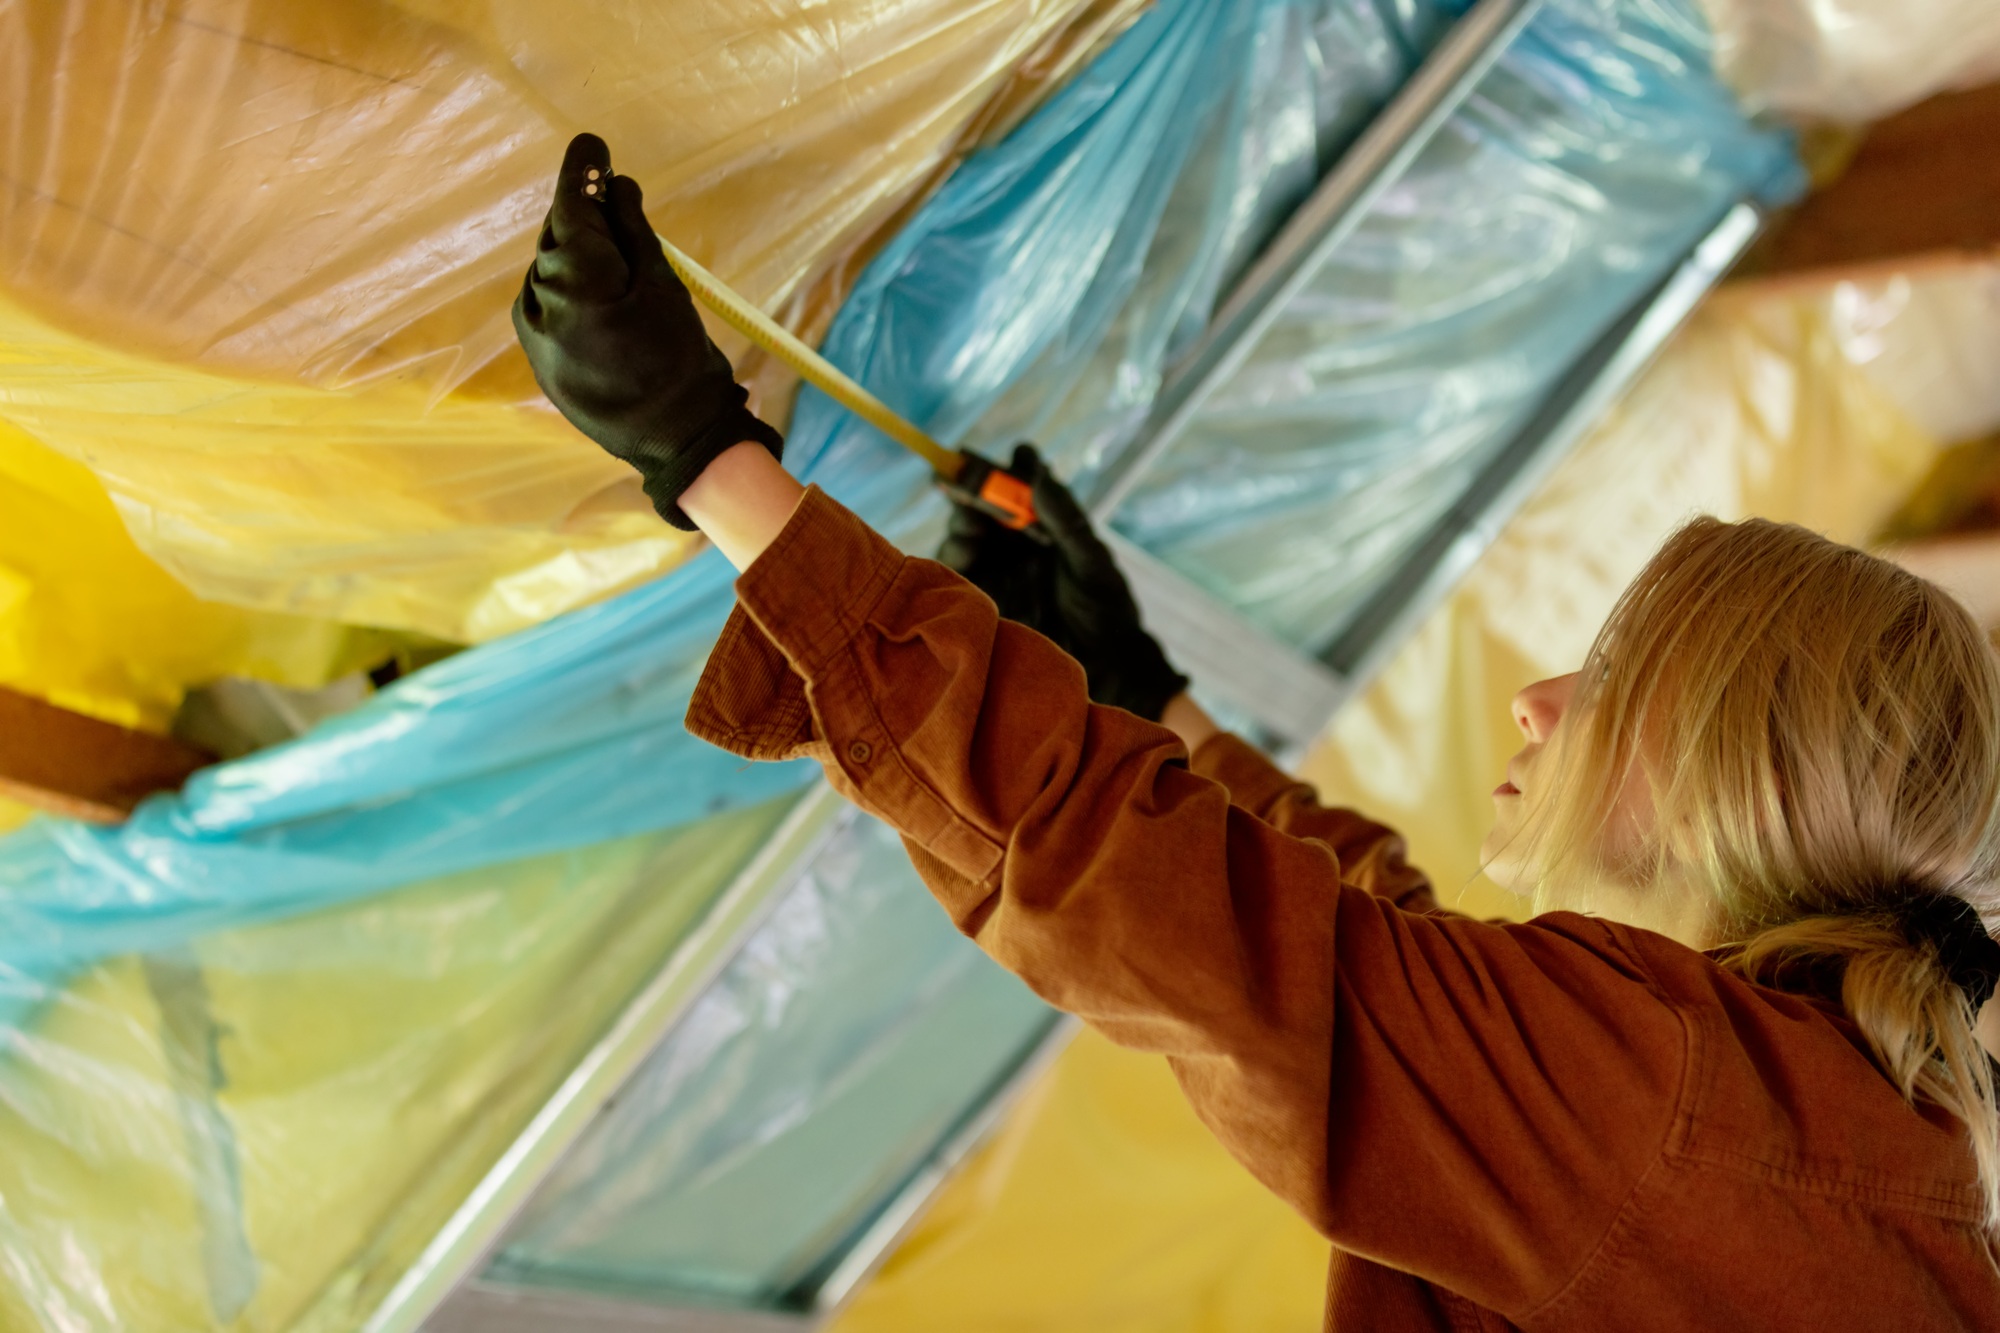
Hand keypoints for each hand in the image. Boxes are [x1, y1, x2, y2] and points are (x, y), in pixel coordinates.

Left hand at [512, 133, 782, 529]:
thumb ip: (632, 230)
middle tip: (614, 198)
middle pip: (557, 238)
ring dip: (577, 256)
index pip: (570, 207)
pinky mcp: (539, 361)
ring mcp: (532, 336)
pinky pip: (548, 307)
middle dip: (583, 216)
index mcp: (572, 278)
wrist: (675, 443)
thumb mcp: (664, 286)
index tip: (593, 145)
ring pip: (551, 273)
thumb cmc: (678, 361)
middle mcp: (538, 302)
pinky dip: (570, 291)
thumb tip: (613, 184)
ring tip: (615, 260)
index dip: (583, 171)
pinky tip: (600, 298)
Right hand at [938, 444, 1189, 721]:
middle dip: (975, 485)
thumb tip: (1039, 476)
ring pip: (965, 532)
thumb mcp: (1093, 563)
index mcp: (1047, 528)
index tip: (1018, 455)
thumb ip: (1067, 520)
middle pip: (985, 504)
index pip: (1023, 487)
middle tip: (968, 474)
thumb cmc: (1107, 613)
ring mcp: (995, 569)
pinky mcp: (977, 598)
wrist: (1104, 669)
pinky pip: (953, 570)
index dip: (1015, 468)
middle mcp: (1017, 544)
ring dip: (965, 519)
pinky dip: (953, 552)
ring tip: (973, 521)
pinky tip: (964, 546)